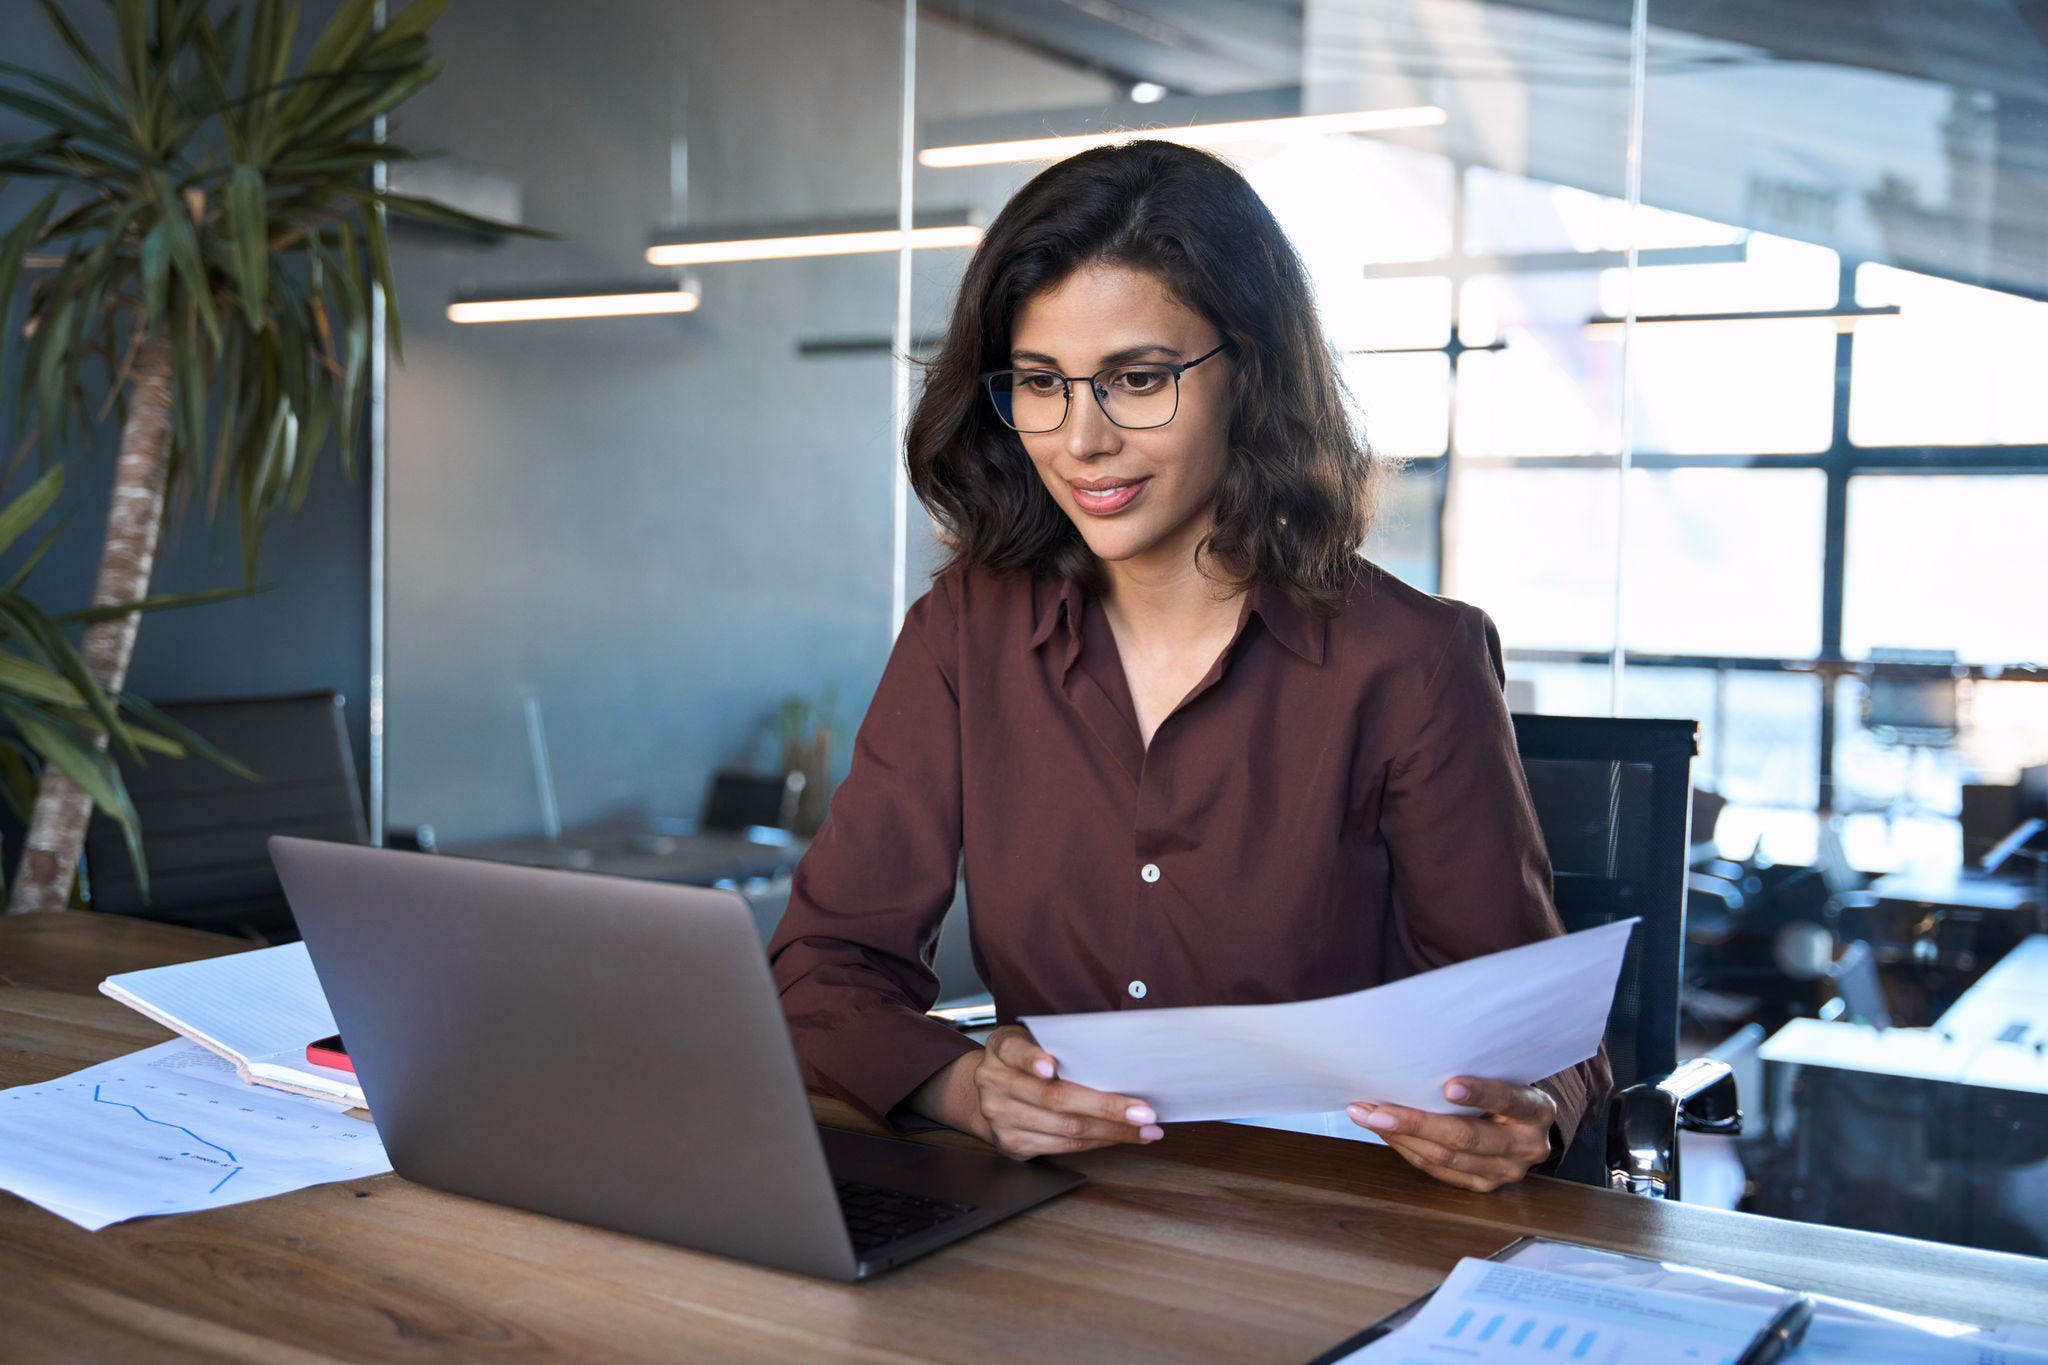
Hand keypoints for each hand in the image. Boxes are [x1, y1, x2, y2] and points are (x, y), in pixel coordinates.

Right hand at [969, 1025, 1164, 1158]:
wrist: (985, 1094)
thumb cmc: (1022, 1062)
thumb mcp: (1029, 1041)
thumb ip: (1057, 1045)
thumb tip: (1115, 1060)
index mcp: (1002, 1050)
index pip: (1014, 1050)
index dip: (1032, 1059)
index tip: (1050, 1067)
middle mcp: (996, 1083)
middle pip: (1054, 1098)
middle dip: (1106, 1107)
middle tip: (1143, 1111)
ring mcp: (1001, 1118)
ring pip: (1065, 1128)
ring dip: (1112, 1131)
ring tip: (1144, 1128)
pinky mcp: (1012, 1144)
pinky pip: (1063, 1146)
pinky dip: (1098, 1142)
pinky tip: (1119, 1137)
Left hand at [1347, 1077, 1554, 1192]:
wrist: (1526, 1125)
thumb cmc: (1504, 1086)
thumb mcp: (1504, 1074)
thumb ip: (1477, 1069)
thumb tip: (1416, 1056)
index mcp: (1536, 1110)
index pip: (1508, 1099)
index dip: (1479, 1093)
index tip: (1448, 1087)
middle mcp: (1526, 1145)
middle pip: (1466, 1137)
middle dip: (1415, 1122)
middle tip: (1376, 1109)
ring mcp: (1506, 1171)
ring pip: (1446, 1157)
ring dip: (1400, 1136)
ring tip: (1365, 1116)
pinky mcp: (1484, 1185)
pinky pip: (1438, 1170)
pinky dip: (1406, 1149)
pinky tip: (1383, 1131)